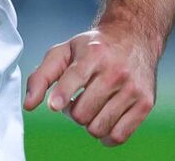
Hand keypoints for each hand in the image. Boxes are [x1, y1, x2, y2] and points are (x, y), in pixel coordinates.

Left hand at [23, 27, 157, 147]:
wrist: (134, 37)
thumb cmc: (93, 48)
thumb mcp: (64, 51)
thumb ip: (42, 76)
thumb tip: (29, 105)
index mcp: (94, 53)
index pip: (76, 77)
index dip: (63, 94)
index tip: (55, 106)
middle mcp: (116, 71)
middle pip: (82, 112)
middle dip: (72, 111)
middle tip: (76, 100)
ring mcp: (133, 88)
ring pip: (98, 127)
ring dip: (88, 123)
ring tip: (90, 108)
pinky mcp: (145, 103)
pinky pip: (119, 136)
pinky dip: (106, 136)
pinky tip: (102, 121)